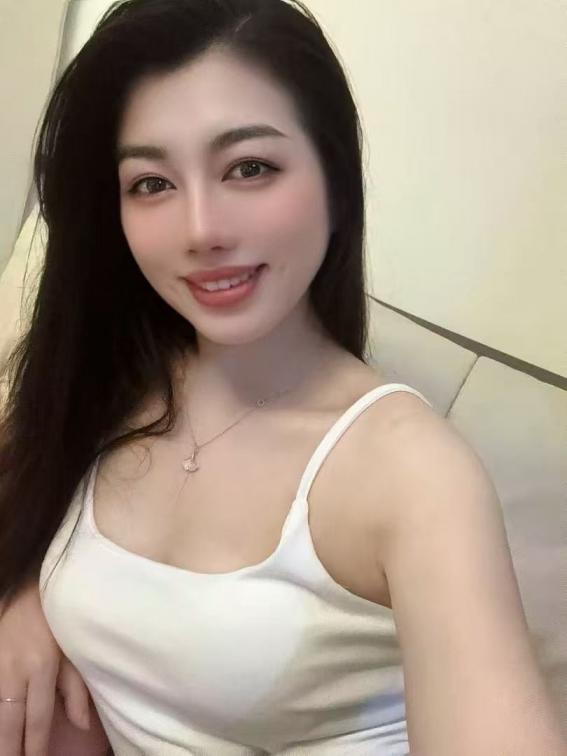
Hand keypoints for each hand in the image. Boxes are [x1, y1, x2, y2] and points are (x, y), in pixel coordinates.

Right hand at [0, 579, 91, 754]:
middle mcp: (14, 670)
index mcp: (42, 668)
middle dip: (10, 749)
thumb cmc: (58, 622)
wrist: (30, 590)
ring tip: (5, 752)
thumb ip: (76, 688)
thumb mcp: (74, 651)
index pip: (37, 718)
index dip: (35, 745)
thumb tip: (81, 725)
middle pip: (9, 722)